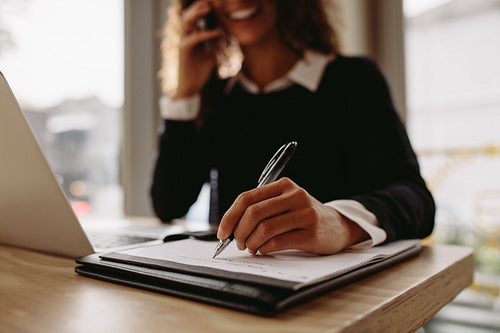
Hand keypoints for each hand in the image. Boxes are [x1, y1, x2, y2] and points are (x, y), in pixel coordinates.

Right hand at [174, 0, 220, 99]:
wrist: (192, 87)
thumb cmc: (201, 72)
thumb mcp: (212, 55)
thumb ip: (215, 45)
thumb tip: (225, 37)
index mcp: (191, 37)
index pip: (195, 18)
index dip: (202, 9)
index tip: (215, 3)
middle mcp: (186, 38)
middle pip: (189, 15)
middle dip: (198, 6)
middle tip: (211, 0)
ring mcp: (183, 43)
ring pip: (187, 22)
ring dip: (198, 13)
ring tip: (209, 7)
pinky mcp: (184, 51)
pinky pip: (194, 38)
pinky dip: (205, 33)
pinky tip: (216, 32)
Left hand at [217, 178, 368, 254]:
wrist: (338, 226)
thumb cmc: (303, 216)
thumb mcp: (285, 203)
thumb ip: (261, 209)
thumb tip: (230, 228)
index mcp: (284, 185)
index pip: (247, 198)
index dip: (229, 217)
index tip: (222, 233)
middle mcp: (295, 196)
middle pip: (253, 213)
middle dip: (239, 232)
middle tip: (238, 243)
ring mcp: (305, 214)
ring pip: (264, 229)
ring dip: (251, 243)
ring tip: (252, 248)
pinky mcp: (312, 233)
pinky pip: (278, 242)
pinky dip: (265, 249)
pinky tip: (265, 249)